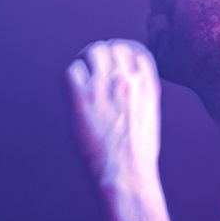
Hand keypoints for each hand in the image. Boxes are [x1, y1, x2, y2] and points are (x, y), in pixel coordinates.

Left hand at [66, 39, 162, 191]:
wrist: (127, 173)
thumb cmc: (137, 153)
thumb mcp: (150, 115)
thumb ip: (139, 93)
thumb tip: (125, 83)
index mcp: (148, 85)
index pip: (136, 50)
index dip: (122, 51)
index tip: (113, 59)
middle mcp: (128, 81)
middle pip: (112, 47)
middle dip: (101, 54)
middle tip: (91, 65)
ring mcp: (105, 87)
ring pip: (91, 53)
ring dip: (84, 60)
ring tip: (79, 73)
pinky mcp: (83, 98)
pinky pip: (71, 71)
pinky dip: (69, 77)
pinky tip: (70, 91)